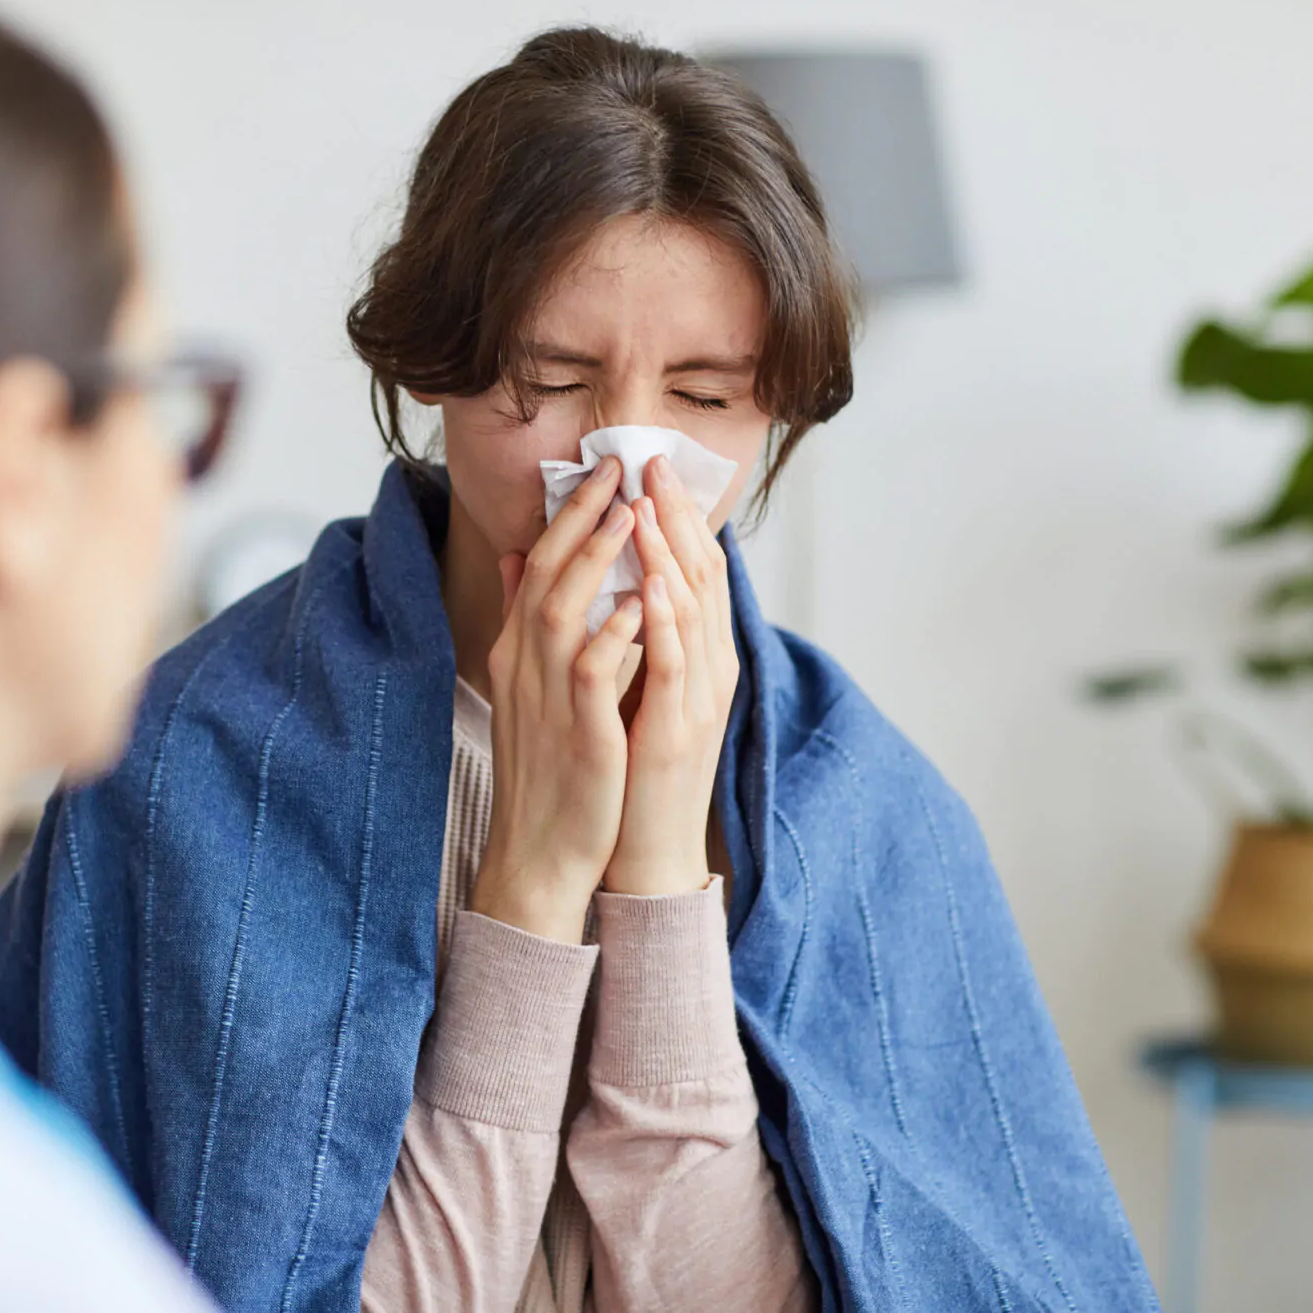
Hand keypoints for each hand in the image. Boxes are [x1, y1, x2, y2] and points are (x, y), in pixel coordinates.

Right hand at [472, 457, 646, 942]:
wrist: (540, 850)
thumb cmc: (547, 765)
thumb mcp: (527, 683)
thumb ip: (527, 617)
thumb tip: (522, 555)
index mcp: (518, 650)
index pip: (540, 566)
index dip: (570, 515)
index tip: (601, 471)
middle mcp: (526, 664)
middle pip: (548, 574)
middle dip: (581, 519)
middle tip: (616, 469)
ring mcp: (548, 697)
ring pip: (564, 611)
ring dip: (597, 562)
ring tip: (629, 516)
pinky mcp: (577, 732)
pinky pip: (592, 672)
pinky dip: (614, 634)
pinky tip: (641, 604)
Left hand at [603, 455, 739, 896]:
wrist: (644, 848)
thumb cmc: (634, 768)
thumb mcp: (631, 687)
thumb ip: (623, 632)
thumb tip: (602, 577)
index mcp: (699, 656)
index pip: (694, 570)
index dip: (675, 516)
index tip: (650, 468)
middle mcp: (710, 669)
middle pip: (703, 576)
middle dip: (676, 517)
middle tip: (653, 464)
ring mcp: (700, 699)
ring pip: (692, 612)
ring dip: (669, 555)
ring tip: (646, 505)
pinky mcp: (680, 731)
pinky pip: (674, 665)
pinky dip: (663, 621)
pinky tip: (648, 584)